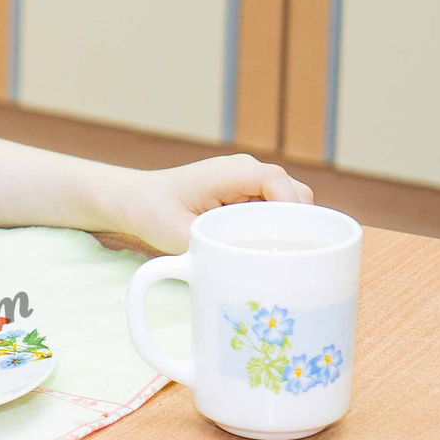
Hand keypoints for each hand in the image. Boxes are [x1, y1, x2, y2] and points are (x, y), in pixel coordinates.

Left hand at [113, 154, 313, 251]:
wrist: (139, 199)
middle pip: (294, 191)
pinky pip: (277, 207)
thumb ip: (212, 248)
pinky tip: (273, 250)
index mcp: (230, 172)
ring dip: (291, 226)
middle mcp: (246, 170)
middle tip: (291, 258)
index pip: (276, 181)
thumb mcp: (180, 235)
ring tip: (282, 256)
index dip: (290, 208)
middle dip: (299, 224)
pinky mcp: (249, 193)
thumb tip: (245, 269)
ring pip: (290, 200)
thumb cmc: (155, 212)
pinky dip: (281, 227)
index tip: (291, 240)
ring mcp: (250, 180)